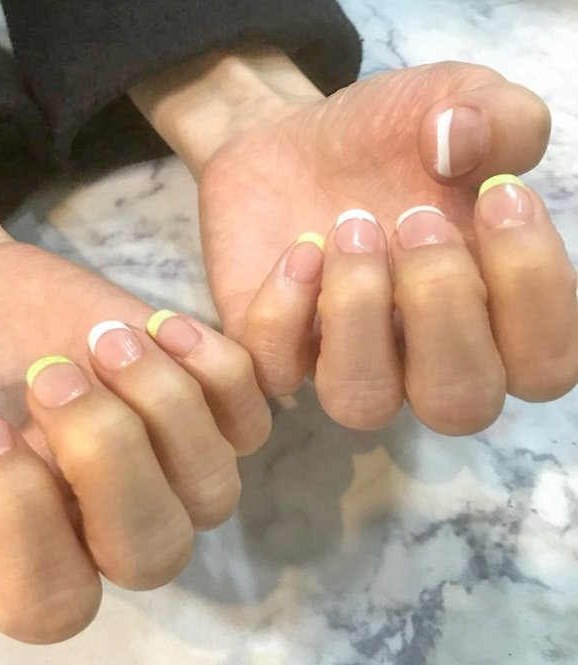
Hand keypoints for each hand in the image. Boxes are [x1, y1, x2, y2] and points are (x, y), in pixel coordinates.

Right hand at [0, 143, 270, 642]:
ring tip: (104, 336)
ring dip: (167, 408)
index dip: (21, 520)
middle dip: (109, 458)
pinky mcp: (209, 414)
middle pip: (152, 554)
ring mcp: (168, 475)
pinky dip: (221, 368)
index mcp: (14, 553)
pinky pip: (253, 415)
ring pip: (215, 492)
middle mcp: (102, 531)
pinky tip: (162, 321)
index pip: (48, 600)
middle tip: (51, 374)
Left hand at [133, 52, 577, 434]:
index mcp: (492, 316)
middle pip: (460, 404)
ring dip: (359, 316)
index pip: (544, 364)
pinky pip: (278, 372)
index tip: (496, 195)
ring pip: (363, 403)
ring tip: (351, 229)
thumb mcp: (456, 103)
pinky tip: (299, 249)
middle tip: (415, 219)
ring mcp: (345, 361)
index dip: (532, 293)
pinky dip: (284, 312)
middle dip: (442, 307)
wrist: (295, 145)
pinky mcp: (277, 352)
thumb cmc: (391, 140)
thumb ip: (497, 116)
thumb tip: (464, 143)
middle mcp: (423, 358)